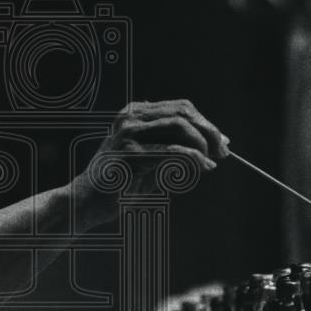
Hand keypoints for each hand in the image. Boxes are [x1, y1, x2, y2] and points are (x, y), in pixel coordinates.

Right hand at [72, 99, 229, 229]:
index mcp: (134, 113)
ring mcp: (128, 132)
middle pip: (182, 112)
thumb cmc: (120, 184)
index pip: (180, 107)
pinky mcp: (129, 153)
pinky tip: (202, 167)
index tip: (221, 142)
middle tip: (223, 152)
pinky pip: (171, 151)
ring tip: (211, 162)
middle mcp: (130, 117)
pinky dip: (192, 158)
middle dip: (208, 131)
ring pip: (179, 126)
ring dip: (202, 144)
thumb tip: (213, 150)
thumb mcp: (152, 161)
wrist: (87, 203)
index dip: (205, 123)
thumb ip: (176, 151)